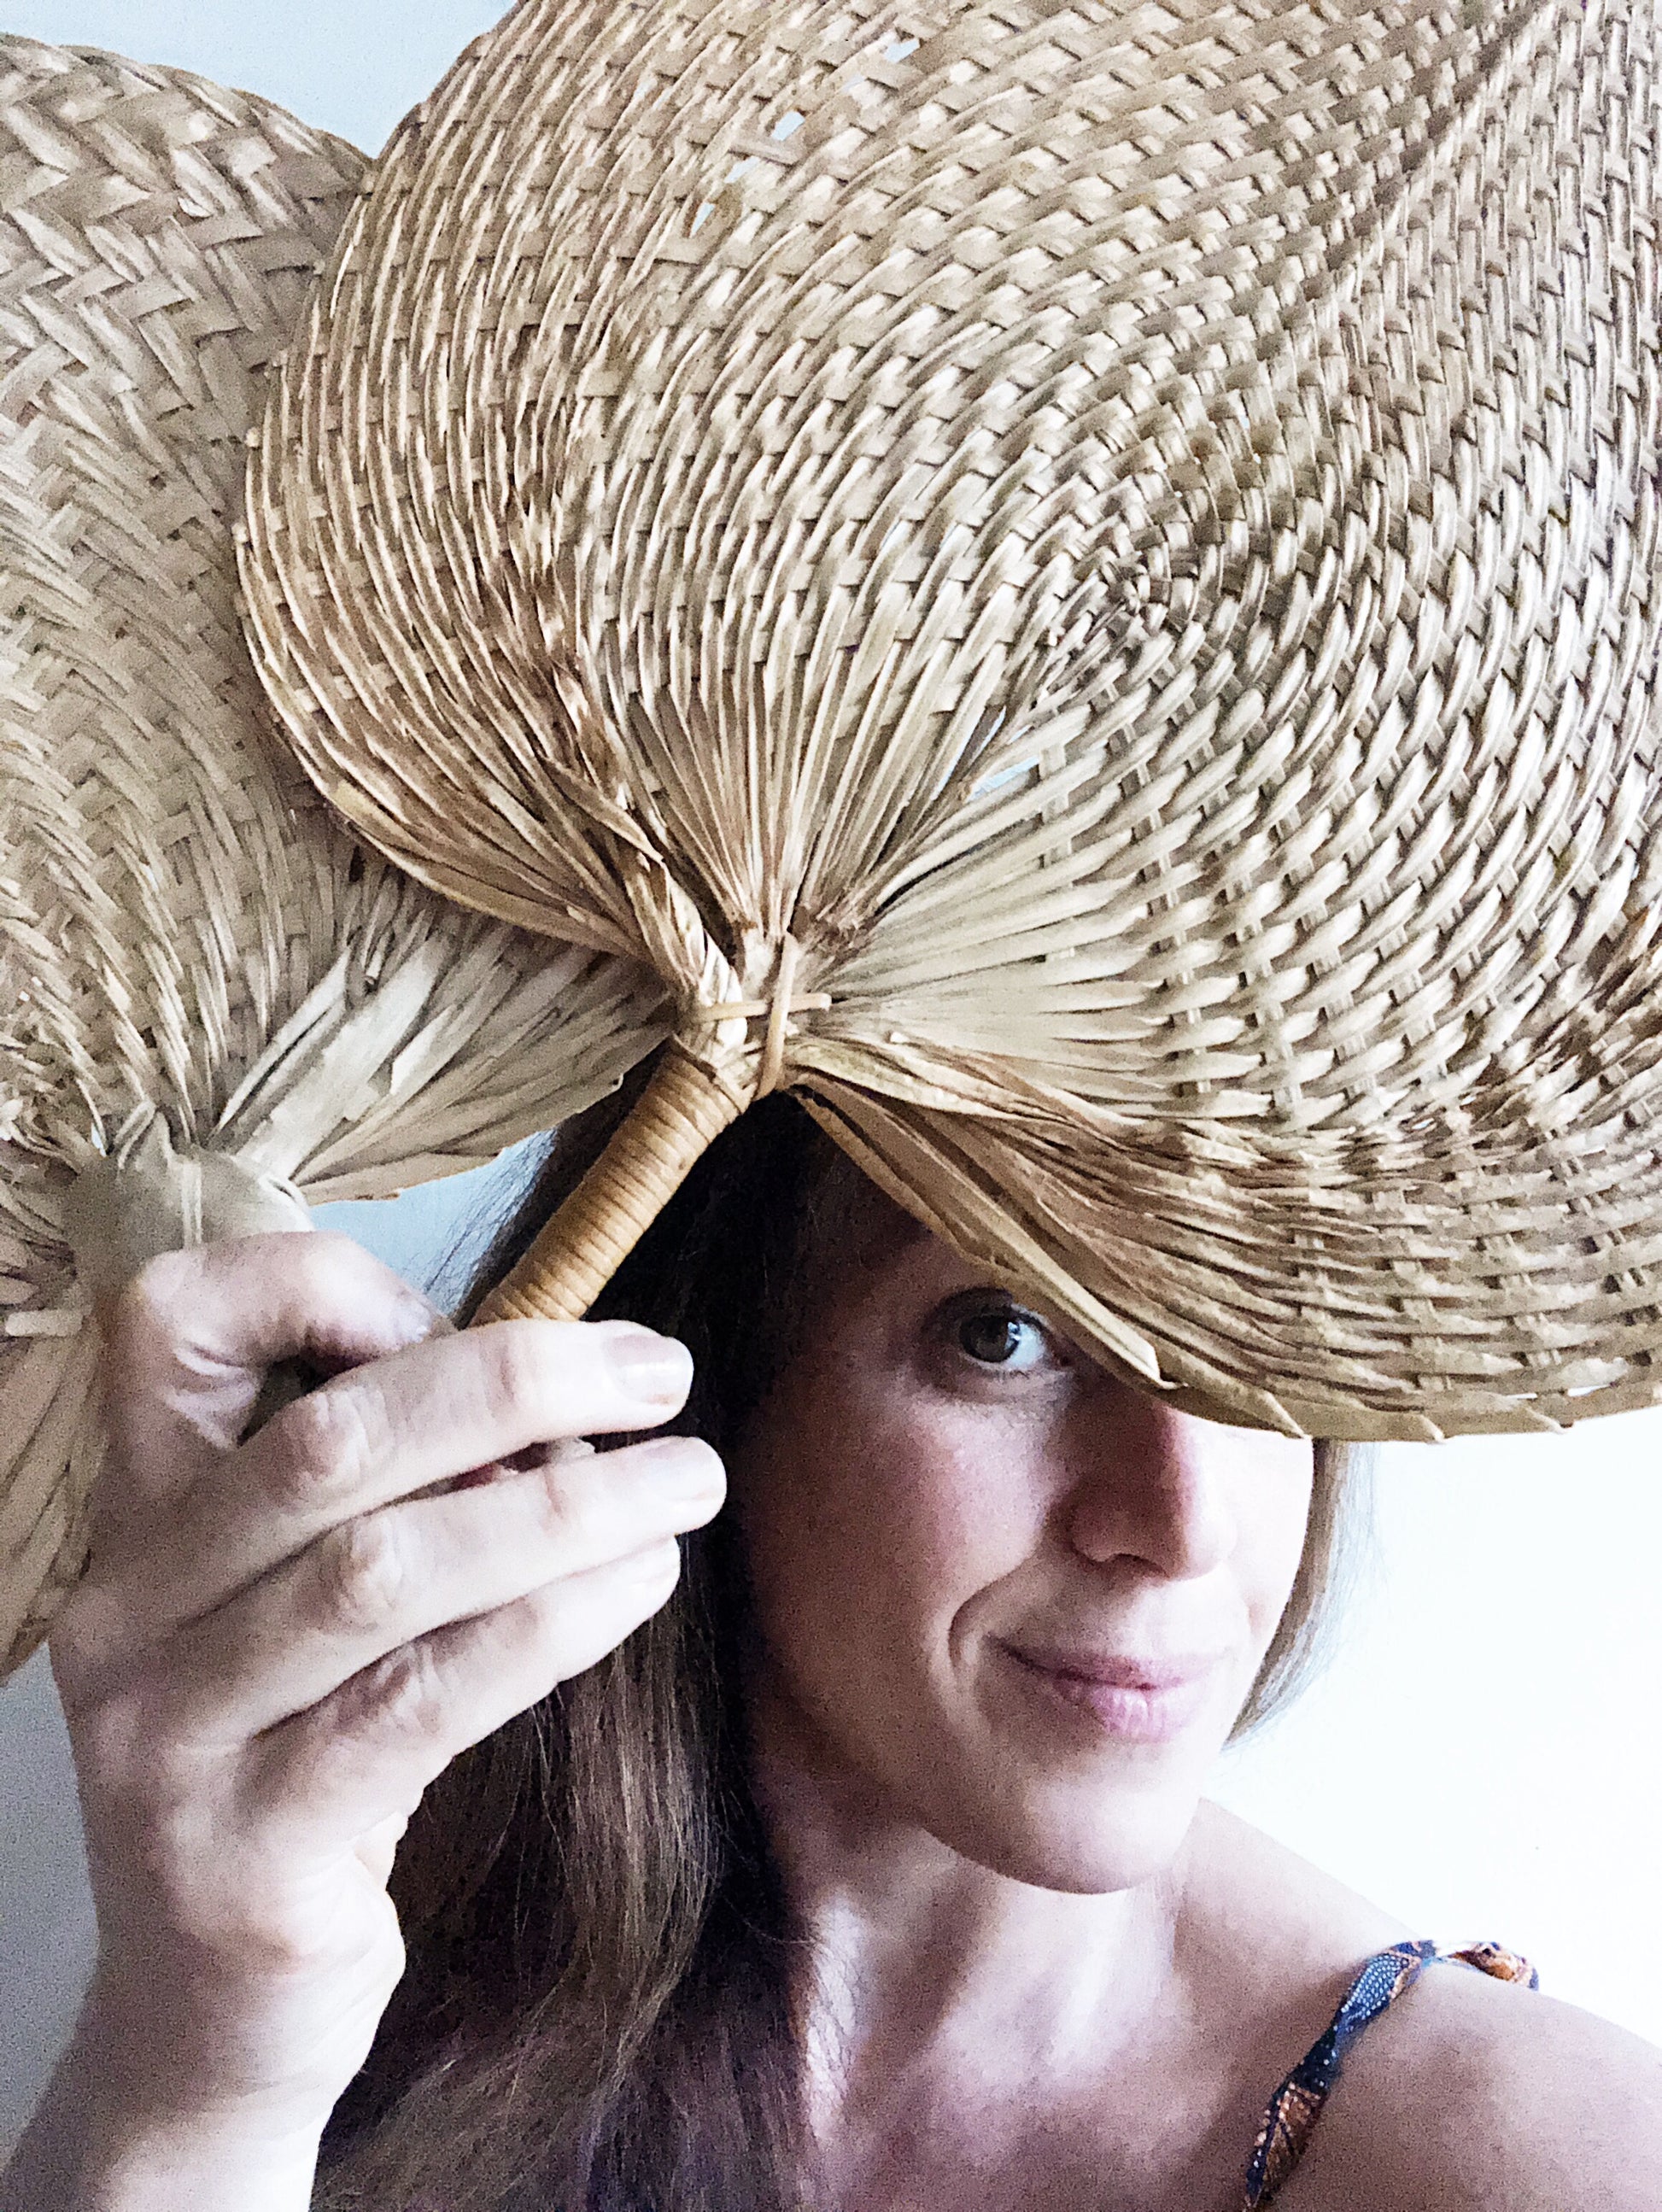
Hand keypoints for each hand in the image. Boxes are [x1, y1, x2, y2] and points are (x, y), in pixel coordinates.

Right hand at [20, 1231, 719, 2202]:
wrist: (211, 2016)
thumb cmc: (299, 1761)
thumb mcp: (305, 1609)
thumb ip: (385, 1493)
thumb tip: (559, 1391)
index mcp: (140, 1518)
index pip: (167, 1321)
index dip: (316, 1282)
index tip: (455, 1311)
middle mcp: (130, 1610)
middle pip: (323, 1438)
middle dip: (516, 1380)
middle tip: (663, 1372)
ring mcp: (172, 1736)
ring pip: (384, 1568)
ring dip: (568, 1506)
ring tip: (691, 1480)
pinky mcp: (249, 1849)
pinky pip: (424, 1699)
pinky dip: (552, 1621)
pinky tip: (643, 1581)